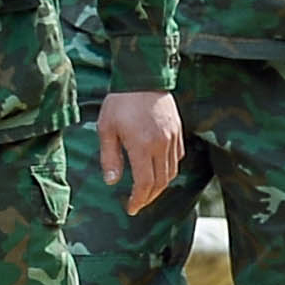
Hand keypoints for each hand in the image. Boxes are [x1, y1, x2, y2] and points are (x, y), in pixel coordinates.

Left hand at [96, 91, 185, 214]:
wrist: (143, 75)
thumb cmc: (120, 102)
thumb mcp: (106, 128)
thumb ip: (109, 157)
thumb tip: (111, 182)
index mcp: (142, 147)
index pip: (144, 183)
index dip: (138, 199)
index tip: (131, 208)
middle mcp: (161, 145)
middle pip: (160, 182)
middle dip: (149, 197)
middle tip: (138, 203)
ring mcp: (172, 138)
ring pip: (171, 172)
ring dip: (160, 185)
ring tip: (147, 191)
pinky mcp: (177, 131)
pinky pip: (177, 157)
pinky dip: (169, 169)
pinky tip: (159, 170)